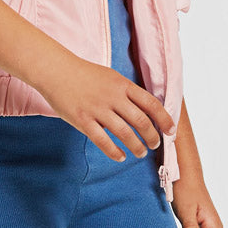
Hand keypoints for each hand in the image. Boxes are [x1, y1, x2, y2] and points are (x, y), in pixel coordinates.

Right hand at [37, 55, 175, 161]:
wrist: (56, 70)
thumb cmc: (84, 74)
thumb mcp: (111, 77)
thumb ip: (126, 92)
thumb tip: (144, 110)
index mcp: (122, 84)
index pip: (151, 103)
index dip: (164, 119)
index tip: (170, 131)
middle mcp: (113, 97)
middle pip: (141, 121)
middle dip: (152, 137)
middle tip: (154, 145)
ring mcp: (97, 109)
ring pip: (124, 133)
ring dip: (136, 147)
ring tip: (140, 153)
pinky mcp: (83, 120)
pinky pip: (102, 140)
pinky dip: (114, 152)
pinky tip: (120, 157)